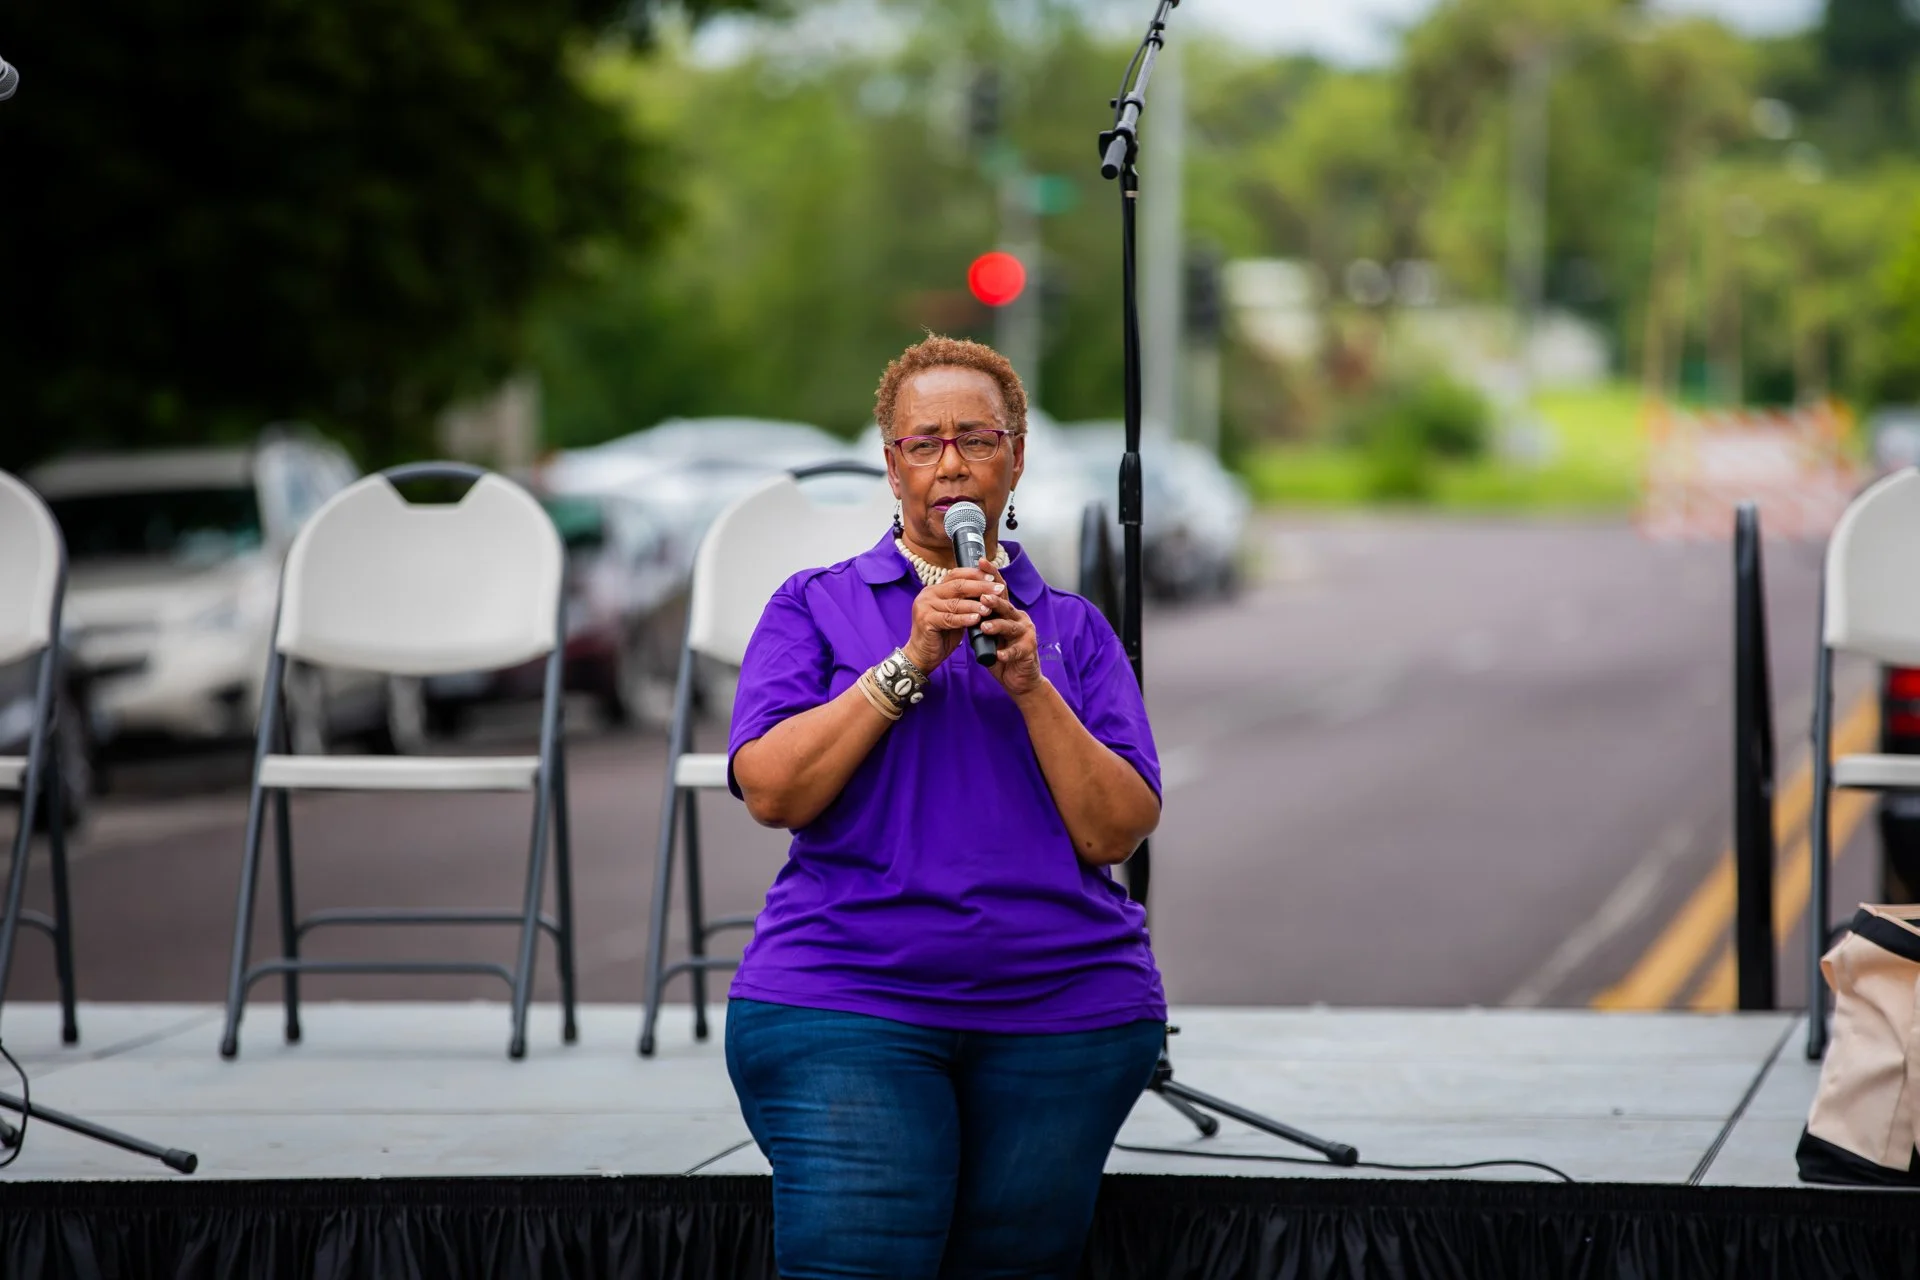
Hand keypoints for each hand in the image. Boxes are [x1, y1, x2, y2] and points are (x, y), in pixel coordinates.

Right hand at [902, 565, 1005, 673]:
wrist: (922, 655)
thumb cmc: (941, 635)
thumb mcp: (955, 615)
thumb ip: (965, 602)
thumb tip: (989, 592)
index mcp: (935, 589)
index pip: (956, 575)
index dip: (975, 575)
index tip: (993, 577)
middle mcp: (928, 594)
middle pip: (958, 586)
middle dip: (981, 587)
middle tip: (998, 590)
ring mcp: (924, 606)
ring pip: (954, 603)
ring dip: (974, 605)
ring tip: (990, 607)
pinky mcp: (925, 620)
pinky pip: (948, 619)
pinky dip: (964, 619)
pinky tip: (976, 619)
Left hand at [977, 562, 1043, 698]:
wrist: (1019, 678)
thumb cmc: (1001, 654)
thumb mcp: (988, 634)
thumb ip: (979, 618)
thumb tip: (960, 602)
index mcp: (1008, 612)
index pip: (999, 590)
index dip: (991, 576)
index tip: (980, 562)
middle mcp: (1019, 619)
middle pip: (1006, 606)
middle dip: (994, 601)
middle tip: (982, 597)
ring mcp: (1026, 634)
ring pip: (1011, 627)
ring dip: (997, 626)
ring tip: (984, 627)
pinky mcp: (1028, 651)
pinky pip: (1016, 651)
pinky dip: (1006, 653)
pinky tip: (998, 655)